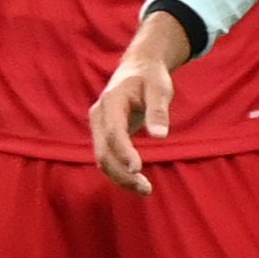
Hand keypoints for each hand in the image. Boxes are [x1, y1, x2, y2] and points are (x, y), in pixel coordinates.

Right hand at [92, 48, 173, 196]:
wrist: (138, 68)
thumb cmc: (151, 77)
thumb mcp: (160, 88)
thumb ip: (158, 111)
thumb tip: (160, 136)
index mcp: (111, 101)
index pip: (114, 132)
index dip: (124, 152)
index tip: (137, 169)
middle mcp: (99, 115)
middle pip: (103, 151)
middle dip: (122, 173)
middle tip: (146, 188)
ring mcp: (98, 126)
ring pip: (102, 158)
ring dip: (120, 176)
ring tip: (145, 189)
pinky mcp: (103, 134)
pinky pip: (107, 156)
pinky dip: (119, 171)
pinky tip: (137, 182)